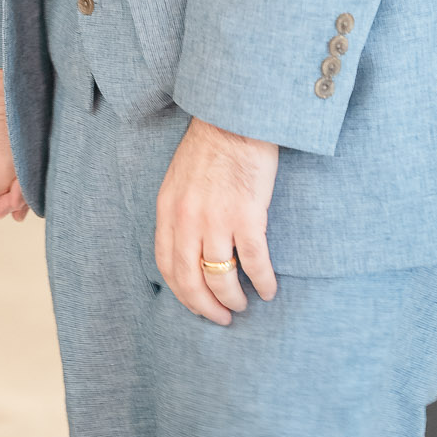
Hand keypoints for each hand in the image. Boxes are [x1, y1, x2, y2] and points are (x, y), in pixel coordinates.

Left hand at [155, 117, 278, 324]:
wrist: (235, 118)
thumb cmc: (210, 147)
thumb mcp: (178, 180)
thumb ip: (178, 214)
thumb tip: (187, 251)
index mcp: (168, 209)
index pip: (167, 265)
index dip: (182, 294)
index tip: (197, 306)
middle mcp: (187, 218)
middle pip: (191, 279)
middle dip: (206, 307)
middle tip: (222, 318)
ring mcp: (216, 218)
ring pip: (221, 277)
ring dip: (233, 299)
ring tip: (244, 304)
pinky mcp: (247, 215)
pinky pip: (254, 263)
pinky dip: (262, 283)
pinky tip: (269, 290)